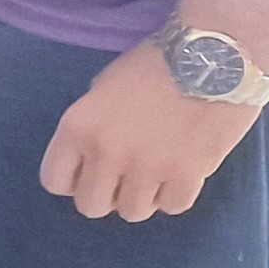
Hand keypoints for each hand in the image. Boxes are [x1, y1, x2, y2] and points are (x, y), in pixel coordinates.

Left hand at [39, 39, 262, 221]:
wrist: (214, 55)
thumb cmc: (155, 63)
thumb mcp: (104, 87)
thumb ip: (92, 126)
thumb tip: (92, 158)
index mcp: (78, 127)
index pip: (55, 182)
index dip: (72, 180)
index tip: (89, 171)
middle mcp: (106, 152)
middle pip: (90, 206)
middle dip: (105, 194)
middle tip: (123, 178)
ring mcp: (147, 168)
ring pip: (132, 212)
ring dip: (141, 197)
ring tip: (154, 174)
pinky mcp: (187, 175)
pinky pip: (172, 207)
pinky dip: (174, 195)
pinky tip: (180, 174)